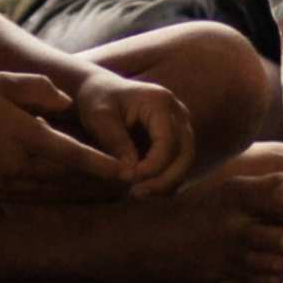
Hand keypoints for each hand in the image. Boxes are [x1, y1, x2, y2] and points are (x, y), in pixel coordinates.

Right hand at [0, 72, 129, 204]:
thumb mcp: (1, 81)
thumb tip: (67, 105)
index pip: (70, 155)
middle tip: (128, 186)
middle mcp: (12, 166)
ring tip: (106, 194)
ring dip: (79, 195)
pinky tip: (68, 194)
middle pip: (66, 181)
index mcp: (19, 135)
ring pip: (50, 194)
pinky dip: (54, 197)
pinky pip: (30, 198)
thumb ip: (40, 90)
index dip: (100, 165)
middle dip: (98, 185)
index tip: (126, 172)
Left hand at [70, 74, 195, 195]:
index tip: (130, 180)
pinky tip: (142, 187)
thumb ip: (116, 142)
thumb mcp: (99, 116)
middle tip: (136, 194)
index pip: (168, 141)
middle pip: (185, 154)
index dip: (153, 166)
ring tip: (136, 193)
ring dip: (165, 183)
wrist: (101, 89)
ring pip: (184, 163)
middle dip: (164, 179)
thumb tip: (132, 174)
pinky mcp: (177, 139)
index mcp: (161, 102)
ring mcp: (181, 126)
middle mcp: (178, 113)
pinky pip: (177, 165)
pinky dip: (164, 180)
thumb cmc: (97, 98)